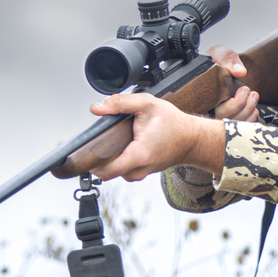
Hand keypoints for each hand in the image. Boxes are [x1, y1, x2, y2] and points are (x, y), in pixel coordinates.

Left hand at [89, 93, 224, 181]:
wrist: (191, 139)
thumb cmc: (173, 123)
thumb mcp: (147, 104)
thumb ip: (120, 103)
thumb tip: (97, 108)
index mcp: (139, 154)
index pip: (108, 170)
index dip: (93, 163)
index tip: (85, 154)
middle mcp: (140, 168)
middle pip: (108, 173)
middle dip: (99, 158)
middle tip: (98, 142)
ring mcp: (142, 173)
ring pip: (115, 173)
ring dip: (109, 160)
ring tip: (111, 143)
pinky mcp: (142, 173)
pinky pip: (124, 171)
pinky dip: (119, 161)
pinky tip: (121, 147)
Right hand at [207, 45, 258, 121]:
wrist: (212, 66)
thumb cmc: (212, 61)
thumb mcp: (217, 53)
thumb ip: (228, 59)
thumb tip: (240, 71)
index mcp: (203, 96)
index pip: (218, 111)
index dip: (235, 104)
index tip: (243, 89)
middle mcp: (207, 109)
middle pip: (226, 119)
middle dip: (244, 107)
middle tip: (250, 93)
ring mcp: (215, 115)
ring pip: (232, 124)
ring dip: (248, 113)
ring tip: (253, 97)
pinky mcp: (225, 117)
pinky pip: (236, 127)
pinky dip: (248, 120)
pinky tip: (252, 109)